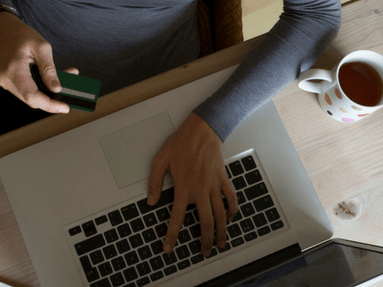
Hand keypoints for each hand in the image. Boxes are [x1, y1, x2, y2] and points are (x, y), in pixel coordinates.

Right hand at [0, 12, 77, 112]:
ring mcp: (3, 82)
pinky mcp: (6, 82)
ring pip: (28, 97)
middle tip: (70, 91)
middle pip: (30, 99)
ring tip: (63, 79)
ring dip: (46, 93)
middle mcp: (5, 79)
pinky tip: (49, 80)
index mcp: (13, 68)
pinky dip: (38, 88)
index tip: (65, 107)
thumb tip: (57, 88)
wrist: (2, 29)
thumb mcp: (41, 46)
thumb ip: (49, 69)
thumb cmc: (21, 34)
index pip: (31, 96)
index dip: (49, 105)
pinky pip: (24, 90)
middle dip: (51, 98)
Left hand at [148, 113, 237, 256]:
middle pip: (206, 222)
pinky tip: (230, 218)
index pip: (176, 218)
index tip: (168, 248)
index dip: (172, 236)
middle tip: (204, 252)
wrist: (201, 131)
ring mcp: (213, 185)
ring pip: (221, 214)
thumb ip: (155, 182)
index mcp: (183, 187)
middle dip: (206, 240)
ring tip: (221, 243)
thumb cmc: (180, 143)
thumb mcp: (160, 161)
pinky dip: (232, 210)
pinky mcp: (223, 179)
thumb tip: (151, 201)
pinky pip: (231, 198)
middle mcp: (200, 190)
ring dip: (222, 231)